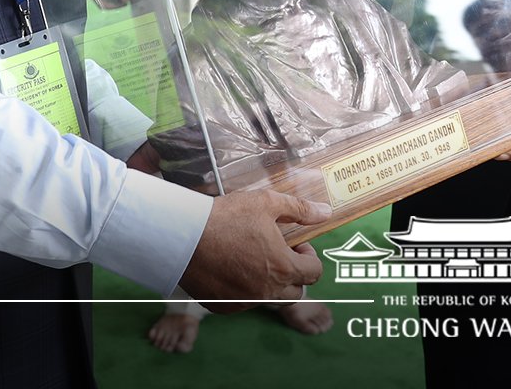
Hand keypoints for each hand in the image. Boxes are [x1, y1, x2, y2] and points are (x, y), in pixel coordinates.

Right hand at [178, 189, 327, 309]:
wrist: (184, 237)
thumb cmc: (227, 218)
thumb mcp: (267, 203)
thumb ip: (301, 209)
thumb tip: (326, 213)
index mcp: (283, 268)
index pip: (314, 273)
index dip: (309, 256)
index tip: (295, 244)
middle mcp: (267, 292)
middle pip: (296, 291)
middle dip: (294, 273)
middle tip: (278, 252)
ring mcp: (245, 302)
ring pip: (270, 299)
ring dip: (271, 283)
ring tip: (255, 259)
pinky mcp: (224, 307)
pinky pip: (244, 303)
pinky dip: (245, 290)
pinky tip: (233, 269)